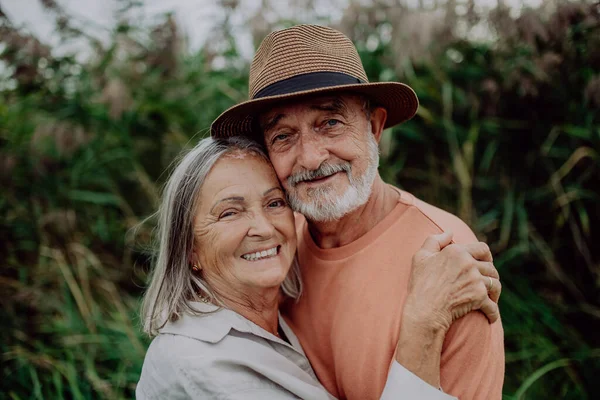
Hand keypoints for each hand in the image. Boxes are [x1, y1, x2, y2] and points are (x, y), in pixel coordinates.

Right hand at [393, 231, 500, 387]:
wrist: (424, 309)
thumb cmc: (420, 284)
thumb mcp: (421, 257)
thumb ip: (435, 240)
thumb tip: (450, 232)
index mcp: (457, 252)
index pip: (482, 249)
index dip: (486, 256)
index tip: (486, 262)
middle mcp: (469, 264)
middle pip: (491, 268)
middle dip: (490, 275)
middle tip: (486, 283)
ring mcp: (476, 281)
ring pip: (495, 285)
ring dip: (494, 292)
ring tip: (490, 298)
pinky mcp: (480, 298)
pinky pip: (493, 305)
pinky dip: (493, 312)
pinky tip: (490, 315)